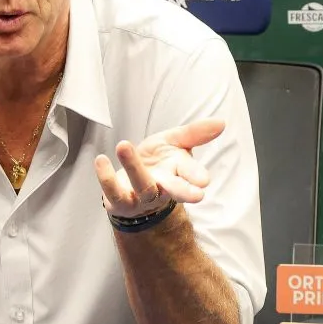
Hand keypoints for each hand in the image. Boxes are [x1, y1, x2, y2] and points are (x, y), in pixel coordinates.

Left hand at [94, 118, 224, 218]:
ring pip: (141, 185)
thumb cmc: (158, 163)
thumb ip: (195, 133)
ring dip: (133, 166)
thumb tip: (221, 122)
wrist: (131, 185)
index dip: (196, 176)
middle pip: (174, 190)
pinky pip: (113, 192)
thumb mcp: (174, 143)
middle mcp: (163, 187)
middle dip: (184, 192)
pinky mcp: (120, 201)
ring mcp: (141, 197)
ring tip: (123, 144)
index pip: (190, 174)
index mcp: (178, 172)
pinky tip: (101, 161)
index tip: (203, 181)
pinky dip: (106, 177)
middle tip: (197, 195)